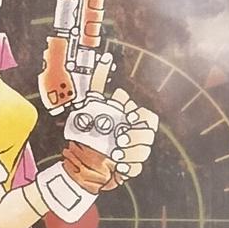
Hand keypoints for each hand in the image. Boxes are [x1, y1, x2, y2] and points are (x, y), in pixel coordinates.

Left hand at [59, 53, 158, 190]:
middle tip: (119, 140)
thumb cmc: (87, 128)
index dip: (141, 118)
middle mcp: (134, 135)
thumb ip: (99, 81)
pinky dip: (129, 167)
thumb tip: (105, 59)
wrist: (80, 156)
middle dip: (136, 137)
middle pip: (149, 134)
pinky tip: (119, 166)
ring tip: (115, 154)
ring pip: (145, 151)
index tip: (127, 120)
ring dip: (132, 152)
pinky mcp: (129, 167)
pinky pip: (137, 168)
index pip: (148, 117)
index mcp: (130, 119)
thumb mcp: (90, 103)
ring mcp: (133, 151)